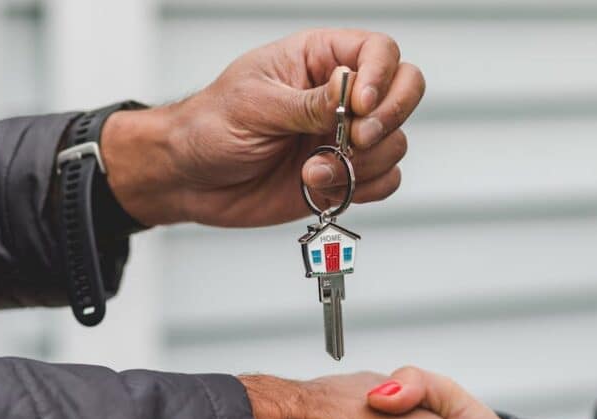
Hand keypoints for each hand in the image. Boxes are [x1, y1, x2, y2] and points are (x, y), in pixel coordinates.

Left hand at [101, 29, 424, 226]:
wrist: (191, 180)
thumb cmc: (210, 127)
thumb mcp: (255, 105)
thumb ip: (309, 102)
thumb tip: (352, 89)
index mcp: (317, 59)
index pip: (378, 51)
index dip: (382, 76)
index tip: (361, 106)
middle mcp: (340, 96)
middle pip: (405, 90)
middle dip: (389, 119)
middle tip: (356, 141)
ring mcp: (345, 137)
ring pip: (395, 143)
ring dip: (362, 165)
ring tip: (312, 173)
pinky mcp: (344, 176)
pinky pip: (384, 181)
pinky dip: (363, 190)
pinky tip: (322, 189)